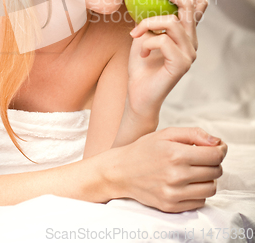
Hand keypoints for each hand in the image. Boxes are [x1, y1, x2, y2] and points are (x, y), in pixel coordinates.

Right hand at [109, 127, 226, 212]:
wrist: (121, 171)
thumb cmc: (144, 149)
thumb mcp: (167, 133)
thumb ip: (194, 134)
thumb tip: (217, 142)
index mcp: (176, 154)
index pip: (215, 156)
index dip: (220, 150)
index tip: (217, 148)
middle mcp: (176, 176)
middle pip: (215, 172)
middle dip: (213, 163)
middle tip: (202, 158)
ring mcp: (174, 194)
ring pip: (211, 189)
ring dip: (208, 179)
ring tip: (196, 171)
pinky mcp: (171, 206)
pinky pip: (200, 202)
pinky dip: (198, 192)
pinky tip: (187, 183)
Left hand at [127, 0, 207, 115]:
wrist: (138, 94)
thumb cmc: (140, 66)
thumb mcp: (143, 35)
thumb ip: (150, 18)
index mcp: (186, 33)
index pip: (197, 5)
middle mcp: (192, 41)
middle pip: (189, 6)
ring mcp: (189, 53)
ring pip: (171, 22)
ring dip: (148, 23)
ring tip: (136, 33)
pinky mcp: (182, 64)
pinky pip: (163, 40)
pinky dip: (147, 42)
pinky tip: (143, 52)